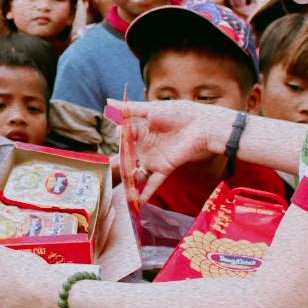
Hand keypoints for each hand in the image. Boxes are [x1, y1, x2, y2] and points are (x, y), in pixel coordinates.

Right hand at [106, 98, 234, 201]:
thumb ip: (129, 109)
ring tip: (116, 192)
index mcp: (140, 132)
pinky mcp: (164, 169)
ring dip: (128, 183)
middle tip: (106, 174)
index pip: (122, 139)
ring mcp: (153, 159)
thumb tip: (107, 102)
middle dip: (117, 167)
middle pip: (126, 159)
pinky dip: (145, 194)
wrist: (201, 125)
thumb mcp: (151, 110)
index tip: (113, 140)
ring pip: (136, 173)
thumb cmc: (178, 113)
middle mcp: (144, 147)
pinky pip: (152, 183)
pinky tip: (136, 205)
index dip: (116, 141)